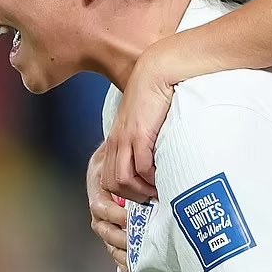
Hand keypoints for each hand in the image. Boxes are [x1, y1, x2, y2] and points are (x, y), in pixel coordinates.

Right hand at [87, 142, 127, 271]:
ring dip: (120, 250)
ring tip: (135, 258)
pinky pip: (112, 246)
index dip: (114, 215)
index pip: (100, 206)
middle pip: (102, 227)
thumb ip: (130, 161)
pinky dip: (121, 258)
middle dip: (118, 237)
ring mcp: (104, 218)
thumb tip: (150, 168)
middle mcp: (98, 205)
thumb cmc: (121, 153)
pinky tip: (131, 266)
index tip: (128, 219)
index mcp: (97, 187)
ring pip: (107, 239)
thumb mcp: (121, 152)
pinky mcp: (111, 228)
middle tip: (135, 241)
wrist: (116, 155)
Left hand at [103, 39, 175, 201]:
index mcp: (116, 139)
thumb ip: (144, 140)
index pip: (108, 177)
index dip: (123, 192)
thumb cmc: (155, 96)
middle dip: (131, 197)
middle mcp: (117, 141)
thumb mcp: (144, 121)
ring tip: (158, 191)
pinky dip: (152, 179)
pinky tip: (164, 177)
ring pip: (123, 180)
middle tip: (151, 200)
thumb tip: (155, 162)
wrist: (156, 72)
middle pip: (112, 183)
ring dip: (141, 191)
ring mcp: (126, 139)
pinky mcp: (139, 135)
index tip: (142, 195)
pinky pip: (142, 168)